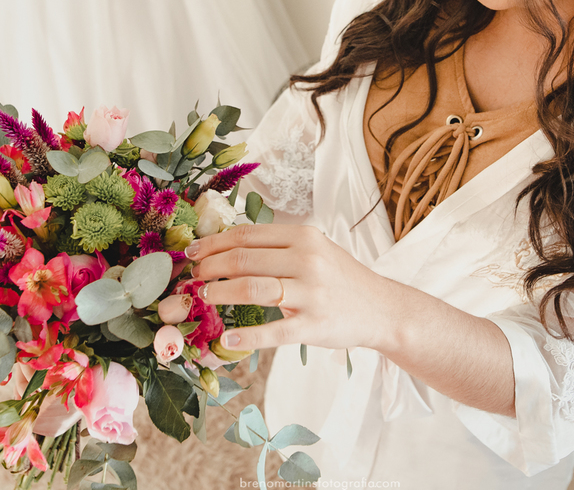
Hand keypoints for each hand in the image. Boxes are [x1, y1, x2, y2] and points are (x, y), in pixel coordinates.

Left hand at [184, 223, 392, 353]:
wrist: (380, 308)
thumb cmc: (340, 277)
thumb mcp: (314, 249)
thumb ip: (278, 245)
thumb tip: (226, 244)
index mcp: (303, 237)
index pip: (247, 235)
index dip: (213, 243)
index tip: (193, 252)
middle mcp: (307, 260)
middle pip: (243, 259)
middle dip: (210, 268)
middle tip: (193, 277)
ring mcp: (311, 294)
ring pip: (252, 289)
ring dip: (220, 294)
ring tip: (203, 298)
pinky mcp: (313, 326)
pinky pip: (273, 332)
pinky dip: (247, 337)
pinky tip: (227, 339)